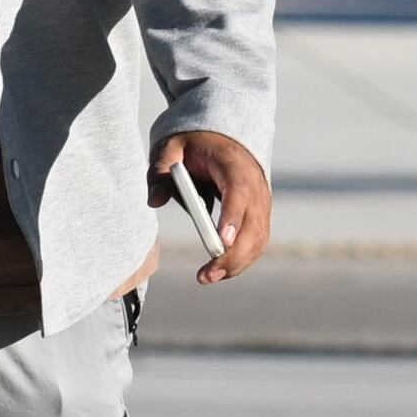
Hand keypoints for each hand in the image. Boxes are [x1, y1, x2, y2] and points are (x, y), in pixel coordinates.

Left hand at [150, 130, 270, 285]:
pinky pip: (257, 241)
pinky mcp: (259, 216)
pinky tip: (220, 271)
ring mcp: (261, 202)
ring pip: (258, 239)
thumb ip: (160, 171)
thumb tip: (154, 201)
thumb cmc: (195, 143)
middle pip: (253, 225)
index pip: (239, 193)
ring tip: (208, 278)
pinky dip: (242, 259)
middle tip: (206, 276)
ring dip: (237, 263)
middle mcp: (255, 186)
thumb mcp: (171, 148)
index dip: (232, 218)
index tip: (221, 242)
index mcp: (235, 165)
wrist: (222, 138)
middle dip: (233, 255)